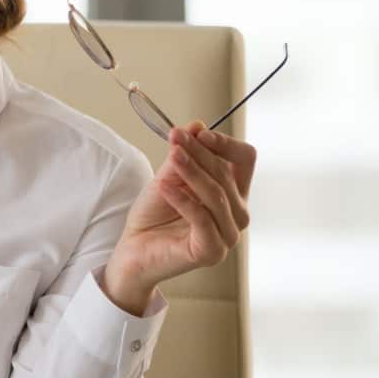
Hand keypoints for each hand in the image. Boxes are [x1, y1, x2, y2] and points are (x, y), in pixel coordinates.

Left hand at [103, 120, 257, 313]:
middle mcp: (236, 215)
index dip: (225, 144)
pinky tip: (164, 186)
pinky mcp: (211, 252)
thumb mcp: (168, 178)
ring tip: (171, 156)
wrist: (133, 249)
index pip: (245, 160)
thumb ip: (183, 156)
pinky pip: (202, 219)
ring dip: (192, 172)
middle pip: (227, 174)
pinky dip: (182, 199)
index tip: (198, 133)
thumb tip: (197, 125)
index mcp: (233, 194)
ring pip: (216, 195)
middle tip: (175, 137)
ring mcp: (227, 236)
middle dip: (199, 153)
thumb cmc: (154, 216)